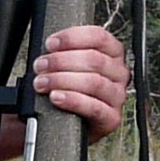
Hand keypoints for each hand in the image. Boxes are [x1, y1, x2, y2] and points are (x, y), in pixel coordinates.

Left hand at [31, 25, 129, 141]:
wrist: (70, 123)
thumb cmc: (71, 89)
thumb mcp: (71, 65)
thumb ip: (65, 52)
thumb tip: (49, 46)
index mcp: (112, 53)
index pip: (98, 37)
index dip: (72, 38)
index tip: (50, 44)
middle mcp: (119, 73)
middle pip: (94, 59)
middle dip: (61, 61)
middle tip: (40, 66)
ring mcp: (118, 96)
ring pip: (94, 82)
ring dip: (62, 80)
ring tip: (42, 83)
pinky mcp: (112, 118)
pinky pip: (94, 107)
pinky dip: (72, 100)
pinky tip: (56, 97)